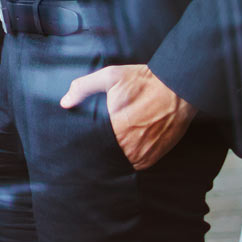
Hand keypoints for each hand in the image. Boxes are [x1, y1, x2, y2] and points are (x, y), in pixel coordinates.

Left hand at [59, 63, 195, 170]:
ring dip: (115, 156)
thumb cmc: (143, 81)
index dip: (87, 144)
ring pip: (120, 162)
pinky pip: (135, 164)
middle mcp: (129, 146)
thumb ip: (84, 87)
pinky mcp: (153, 157)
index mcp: (115, 129)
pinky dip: (129, 159)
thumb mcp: (110, 77)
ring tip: (112, 145)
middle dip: (99, 150)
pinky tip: (125, 148)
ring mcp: (143, 154)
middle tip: (96, 142)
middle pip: (105, 155)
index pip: (93, 145)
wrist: (177, 89)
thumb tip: (65, 102)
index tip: (82, 140)